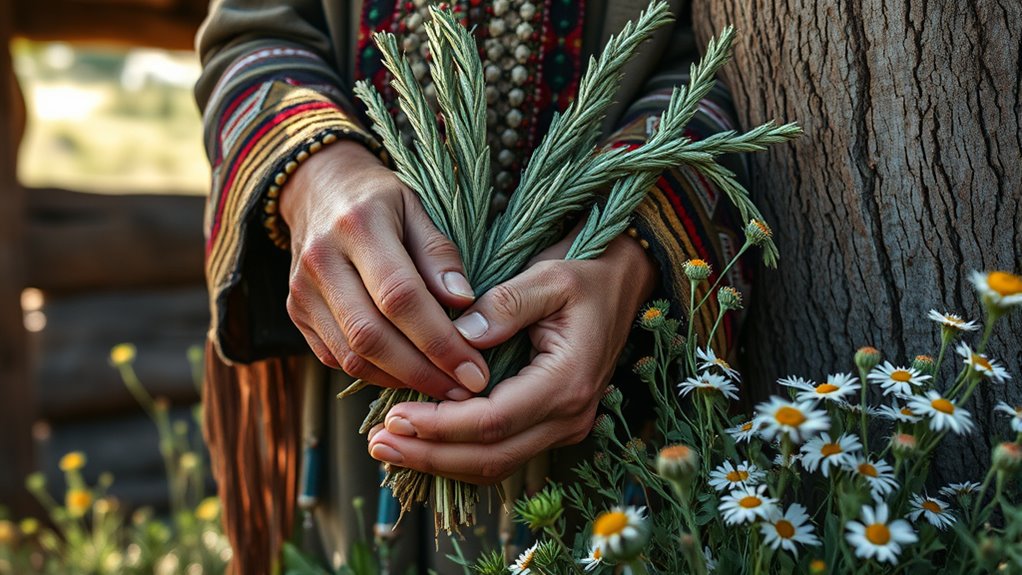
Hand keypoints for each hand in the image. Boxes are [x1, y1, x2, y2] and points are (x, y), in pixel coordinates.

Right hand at [279, 141, 489, 399]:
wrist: (317, 189)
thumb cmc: (380, 200)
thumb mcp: (416, 208)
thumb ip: (440, 255)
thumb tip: (465, 304)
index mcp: (358, 225)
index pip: (400, 296)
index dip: (440, 340)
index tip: (475, 369)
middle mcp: (321, 261)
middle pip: (371, 336)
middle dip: (423, 372)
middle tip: (466, 390)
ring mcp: (301, 291)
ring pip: (351, 356)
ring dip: (401, 380)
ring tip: (445, 388)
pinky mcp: (296, 314)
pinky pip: (336, 359)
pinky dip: (376, 375)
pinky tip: (410, 377)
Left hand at [366, 232, 656, 482]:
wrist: (625, 279)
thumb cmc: (588, 271)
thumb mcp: (549, 276)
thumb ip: (505, 306)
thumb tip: (459, 338)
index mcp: (568, 381)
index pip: (494, 421)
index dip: (441, 425)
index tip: (395, 416)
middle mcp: (570, 415)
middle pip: (491, 456)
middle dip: (431, 455)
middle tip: (378, 444)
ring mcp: (564, 424)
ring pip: (495, 464)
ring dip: (440, 462)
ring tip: (389, 448)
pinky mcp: (552, 423)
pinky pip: (502, 452)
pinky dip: (460, 454)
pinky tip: (423, 444)